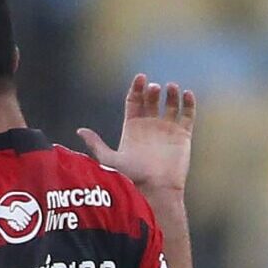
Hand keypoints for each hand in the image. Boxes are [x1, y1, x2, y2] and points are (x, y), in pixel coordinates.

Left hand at [77, 75, 194, 195]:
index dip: (137, 88)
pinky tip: (186, 94)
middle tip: (153, 88)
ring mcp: (167, 130)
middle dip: (152, 91)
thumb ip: (96, 144)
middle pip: (151, 100)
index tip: (140, 78)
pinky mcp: (183, 136)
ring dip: (171, 93)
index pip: (134, 101)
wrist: (156, 189)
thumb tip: (79, 130)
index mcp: (132, 128)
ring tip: (171, 87)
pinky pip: (188, 115)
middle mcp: (150, 127)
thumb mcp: (110, 159)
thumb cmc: (132, 177)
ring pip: (170, 104)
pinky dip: (188, 103)